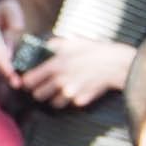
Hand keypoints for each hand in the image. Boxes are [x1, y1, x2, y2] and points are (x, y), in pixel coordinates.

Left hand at [19, 36, 136, 109]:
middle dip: (40, 91)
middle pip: (38, 95)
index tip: (30, 81)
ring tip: (62, 89)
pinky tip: (78, 90)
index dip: (28, 81)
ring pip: (53, 102)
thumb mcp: (75, 41)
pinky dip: (72, 100)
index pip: (29, 81)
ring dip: (55, 97)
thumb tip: (46, 44)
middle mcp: (60, 81)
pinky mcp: (80, 101)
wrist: (118, 64)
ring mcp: (70, 93)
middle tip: (45, 86)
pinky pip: (70, 104)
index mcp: (55, 66)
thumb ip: (57, 44)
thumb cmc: (97, 51)